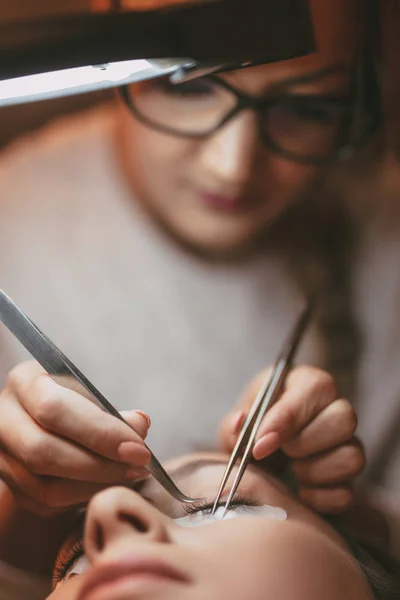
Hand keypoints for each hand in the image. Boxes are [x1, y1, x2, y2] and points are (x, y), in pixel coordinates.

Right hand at [0, 361, 151, 516]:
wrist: (43, 419)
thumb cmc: (73, 402)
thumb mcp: (89, 393)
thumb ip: (113, 411)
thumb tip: (139, 425)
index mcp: (24, 382)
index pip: (55, 409)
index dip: (99, 432)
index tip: (138, 449)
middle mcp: (2, 418)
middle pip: (44, 452)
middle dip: (100, 465)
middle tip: (139, 468)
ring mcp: (0, 455)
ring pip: (44, 487)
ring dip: (94, 487)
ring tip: (129, 476)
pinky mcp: (8, 485)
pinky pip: (45, 505)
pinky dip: (82, 499)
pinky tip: (107, 485)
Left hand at [219, 365, 364, 513]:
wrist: (258, 463)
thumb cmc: (251, 432)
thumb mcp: (235, 425)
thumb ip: (233, 426)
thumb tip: (239, 422)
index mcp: (306, 383)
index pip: (317, 387)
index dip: (289, 418)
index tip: (261, 444)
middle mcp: (334, 408)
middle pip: (346, 418)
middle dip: (306, 443)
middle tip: (282, 452)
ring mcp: (347, 443)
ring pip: (353, 456)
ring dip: (314, 470)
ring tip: (291, 470)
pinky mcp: (348, 478)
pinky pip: (347, 492)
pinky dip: (319, 497)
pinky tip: (300, 490)